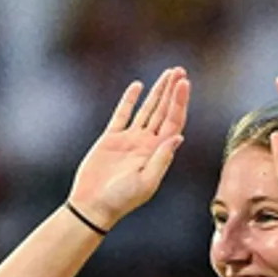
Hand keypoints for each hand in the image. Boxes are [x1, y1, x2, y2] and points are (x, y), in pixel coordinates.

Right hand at [66, 67, 188, 228]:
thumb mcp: (145, 182)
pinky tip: (138, 86)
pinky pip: (122, 115)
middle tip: (180, 71)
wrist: (94, 205)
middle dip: (172, 91)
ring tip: (168, 74)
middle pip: (164, 112)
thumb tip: (178, 137)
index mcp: (158, 153)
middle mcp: (147, 144)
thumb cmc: (121, 200)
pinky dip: (129, 100)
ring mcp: (129, 140)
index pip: (173, 122)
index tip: (184, 84)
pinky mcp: (111, 139)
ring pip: (147, 110)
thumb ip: (161, 159)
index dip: (179, 102)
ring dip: (157, 92)